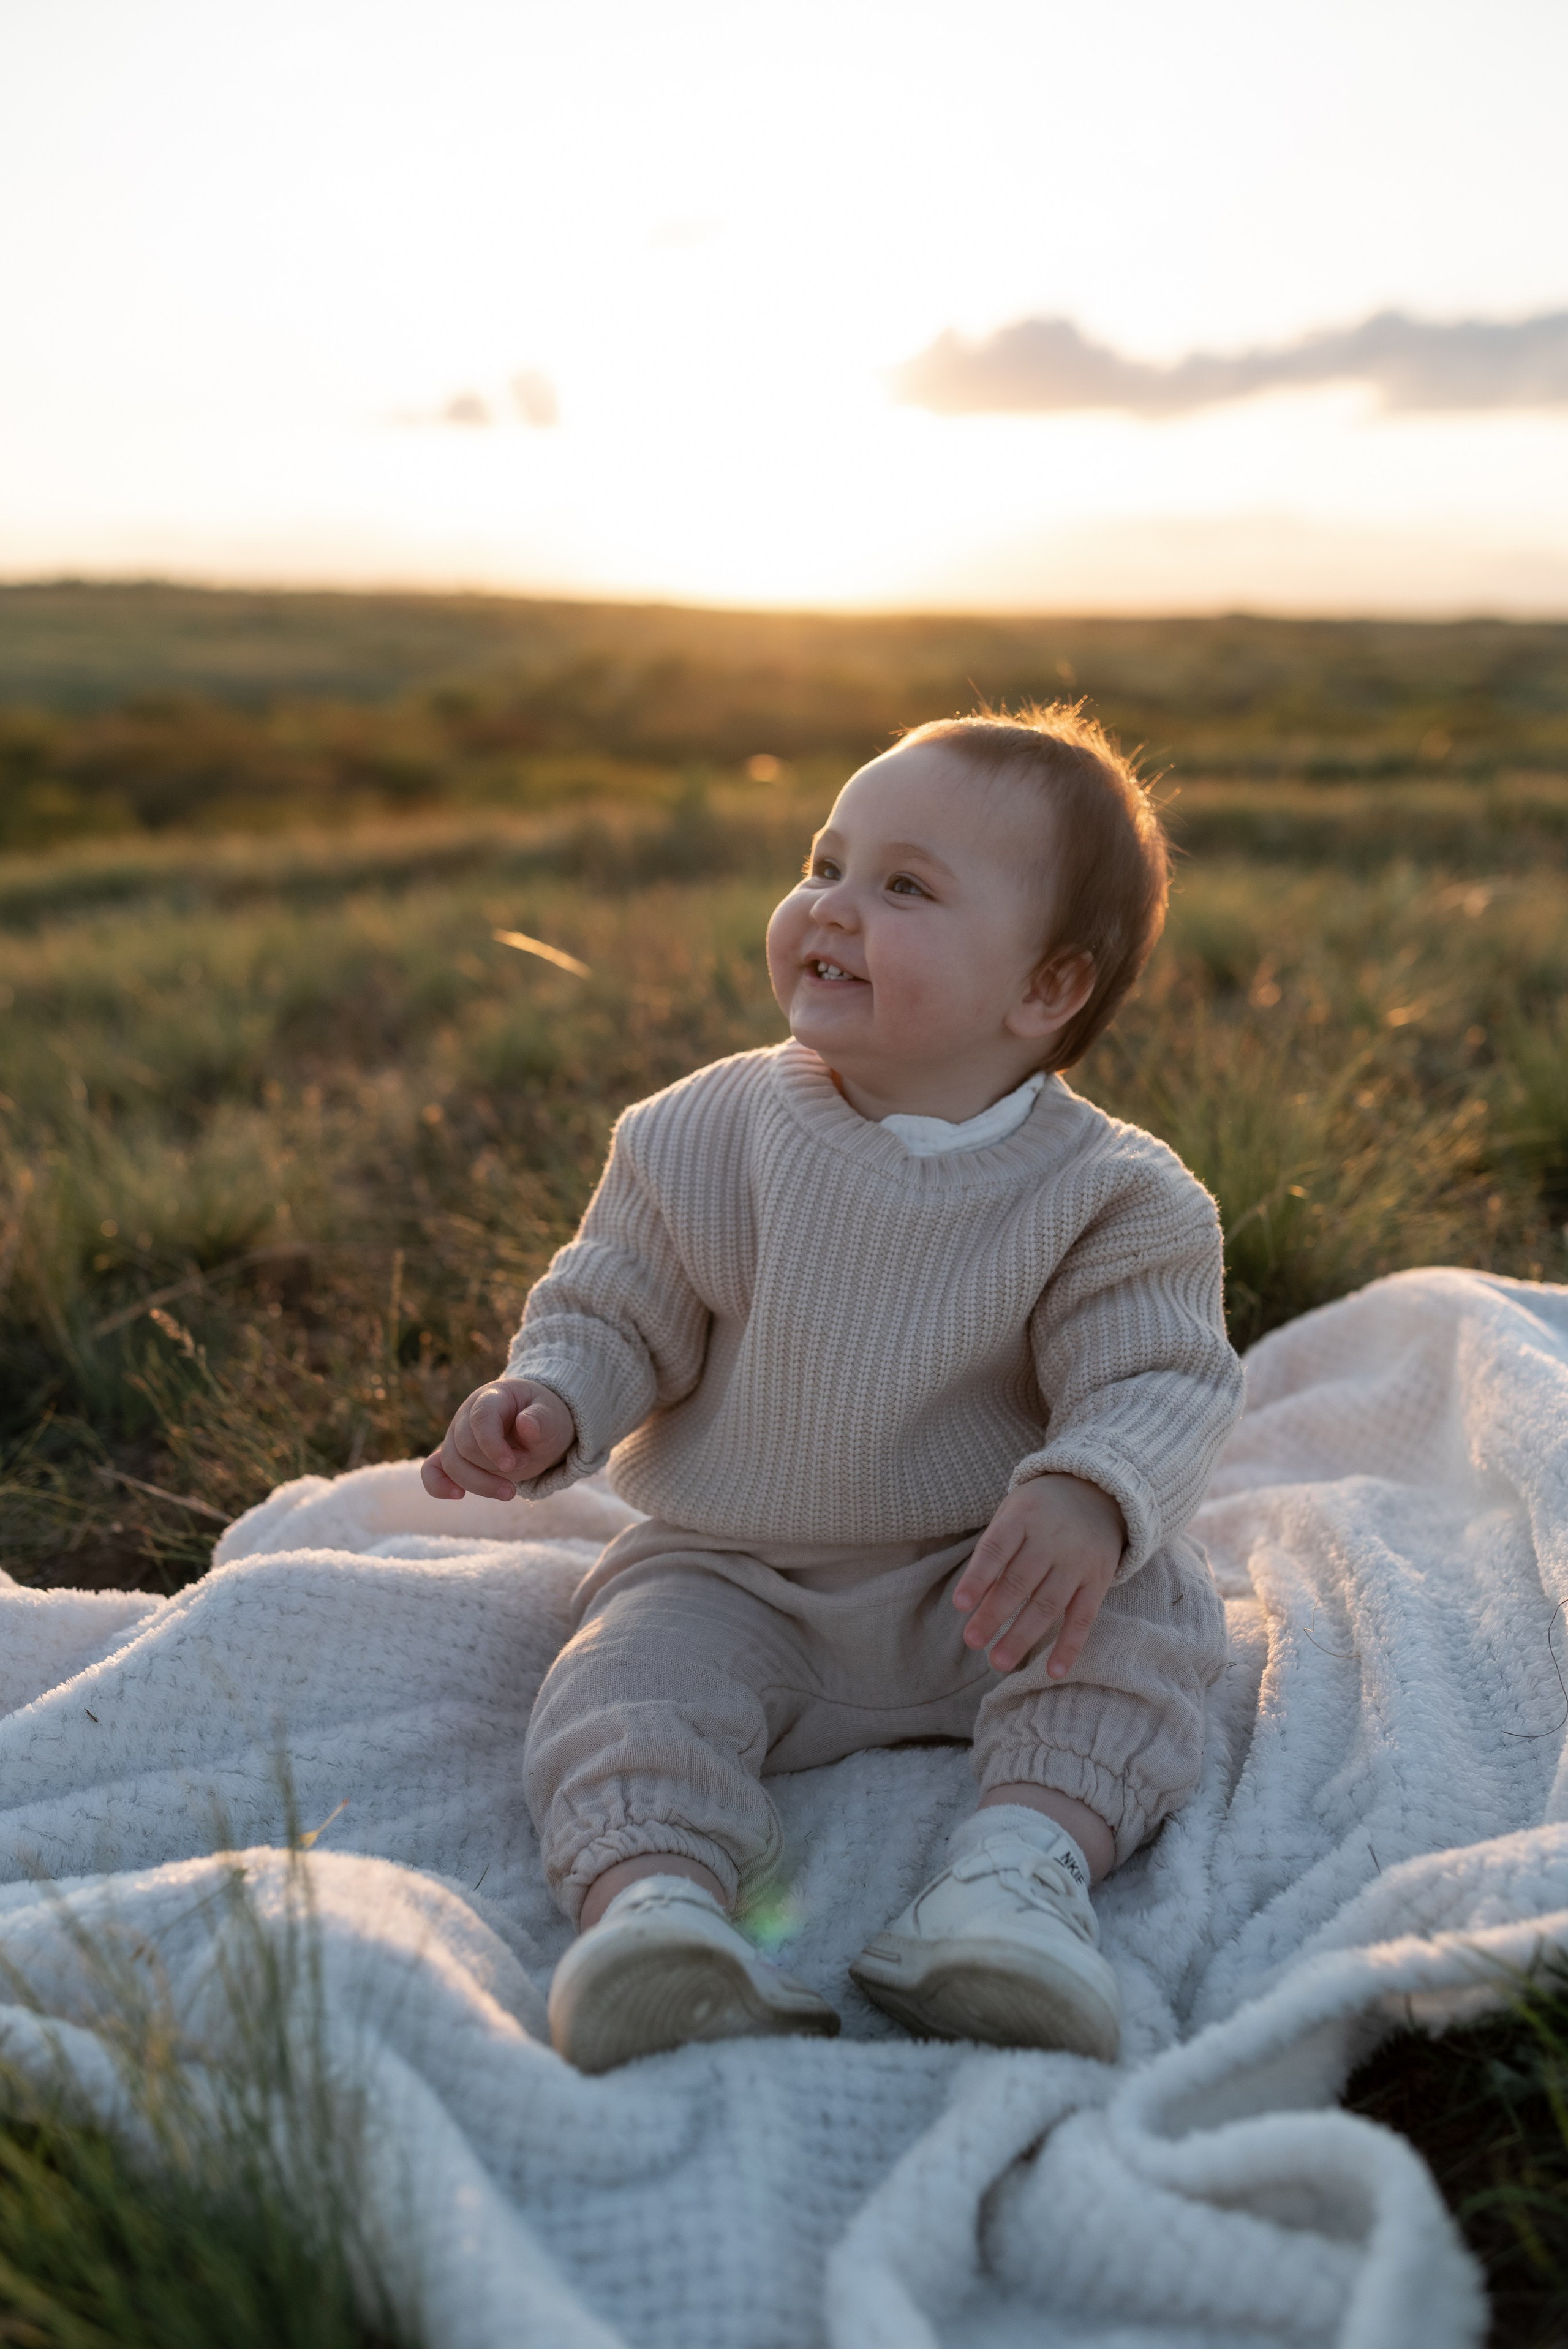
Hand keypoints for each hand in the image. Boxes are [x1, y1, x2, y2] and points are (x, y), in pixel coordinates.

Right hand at [420, 1379, 574, 1501]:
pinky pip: (432, 1469)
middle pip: (465, 1445)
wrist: (537, 1427)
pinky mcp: (453, 1454)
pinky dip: (438, 1485)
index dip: (492, 1444)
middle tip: (526, 1465)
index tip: (511, 1465)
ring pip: (451, 1463)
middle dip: (494, 1467)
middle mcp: (468, 1413)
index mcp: (493, 1396)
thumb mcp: (553, 1416)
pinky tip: (457, 1496)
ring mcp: (457, 1434)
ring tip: (510, 1492)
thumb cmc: (543, 1418)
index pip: (481, 1418)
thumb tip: (526, 1424)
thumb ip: (543, 1420)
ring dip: (478, 1483)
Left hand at [953, 1474, 1125, 1676]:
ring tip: (998, 1662)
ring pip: (1048, 1604)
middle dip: (994, 1614)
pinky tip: (1053, 1671)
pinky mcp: (1099, 1580)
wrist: (1099, 1491)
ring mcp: (1078, 1561)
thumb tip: (974, 1601)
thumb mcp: (1013, 1513)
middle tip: (972, 1642)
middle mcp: (1053, 1538)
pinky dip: (1070, 1646)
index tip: (960, 1605)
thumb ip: (994, 1550)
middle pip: (1019, 1581)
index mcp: (1024, 1517)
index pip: (997, 1548)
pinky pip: (1084, 1617)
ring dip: (1022, 1636)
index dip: (978, 1577)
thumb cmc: (1040, 1510)